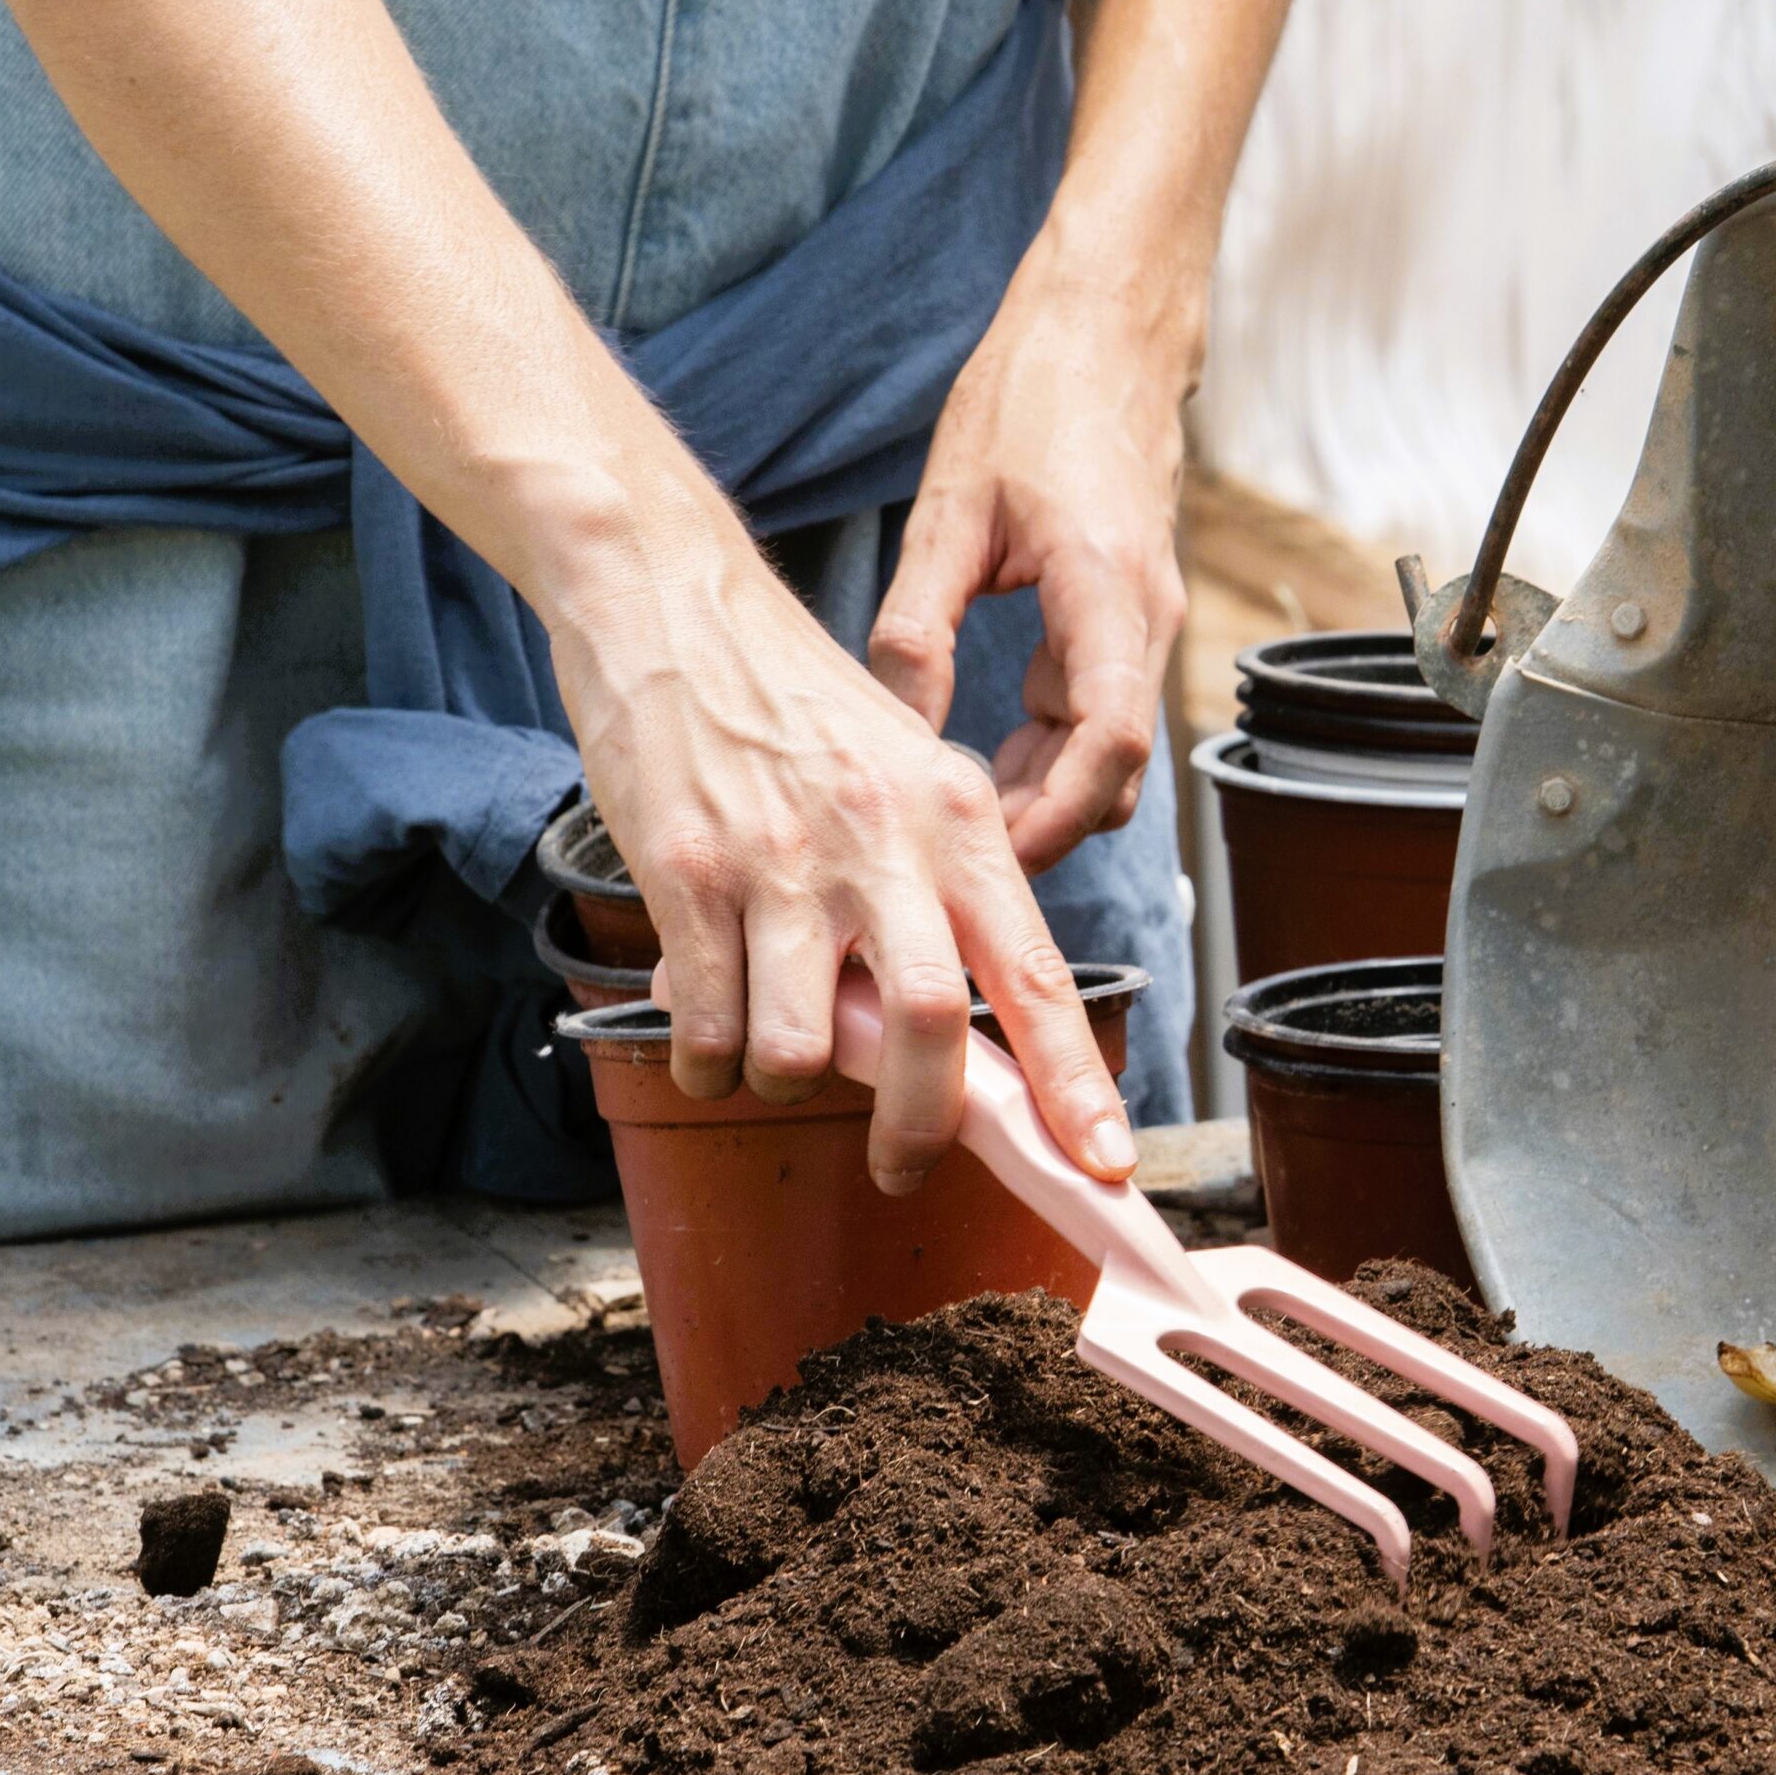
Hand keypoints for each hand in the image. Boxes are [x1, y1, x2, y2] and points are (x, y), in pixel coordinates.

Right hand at [544, 482, 1134, 1193]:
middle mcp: (886, 842)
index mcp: (960, 821)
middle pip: (932, 1028)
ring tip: (770, 1051)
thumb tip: (955, 1035)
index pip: (1036, 975)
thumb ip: (942, 893)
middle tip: (902, 1170)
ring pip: (803, 1047)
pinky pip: (709, 1025)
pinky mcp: (690, 874)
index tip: (1101, 1164)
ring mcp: (784, 861)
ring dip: (785, 1080)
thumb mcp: (910, 776)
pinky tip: (707, 1043)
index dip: (1073, 1084)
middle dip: (922, 1128)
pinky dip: (708, 1063)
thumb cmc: (798, 706)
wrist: (674, 604)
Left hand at [869, 248, 1191, 872]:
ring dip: (1045, 791)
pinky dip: (1049, 750)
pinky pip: (1097, 711)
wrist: (1109, 327)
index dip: (1056, 816)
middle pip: (1116, 770)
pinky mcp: (1128, 618)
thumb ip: (921, 626)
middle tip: (954, 859)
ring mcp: (1145, 622)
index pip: (1109, 744)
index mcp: (1107, 592)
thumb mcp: (951, 510)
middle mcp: (1146, 619)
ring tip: (955, 815)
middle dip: (1045, 825)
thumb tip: (897, 729)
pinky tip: (979, 753)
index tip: (991, 855)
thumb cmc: (1034, 395)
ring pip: (1109, 750)